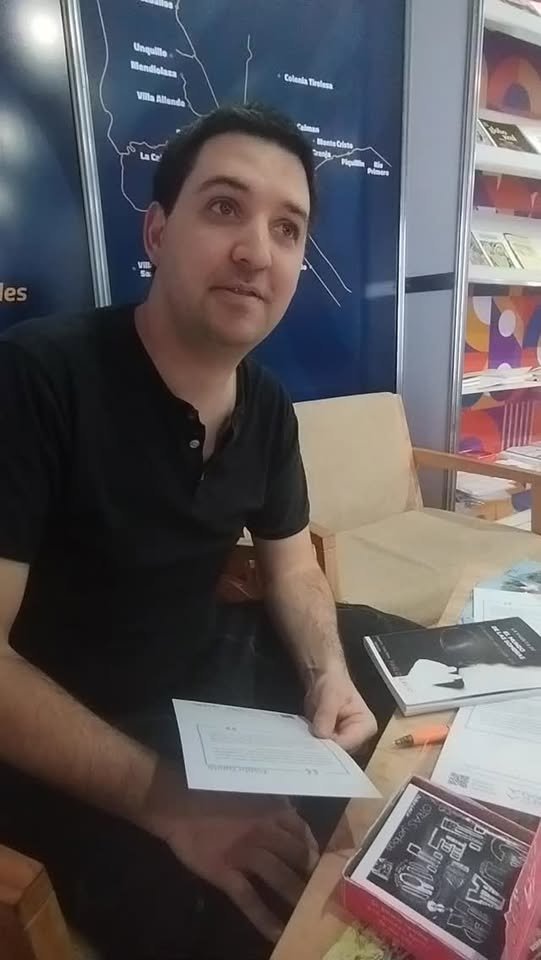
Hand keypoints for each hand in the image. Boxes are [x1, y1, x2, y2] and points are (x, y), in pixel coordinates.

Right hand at [141, 763, 318, 942]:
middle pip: (296, 856)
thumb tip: (291, 811)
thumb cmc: (212, 790)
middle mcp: (263, 831)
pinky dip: (264, 918)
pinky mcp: (225, 873)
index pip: (302, 831)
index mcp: (270, 809)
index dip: (312, 849)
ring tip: (307, 914)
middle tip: (319, 889)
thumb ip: (270, 801)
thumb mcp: (249, 786)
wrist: (177, 802)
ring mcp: (244, 853)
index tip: (318, 861)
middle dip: (310, 874)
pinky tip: (276, 933)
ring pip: (278, 877)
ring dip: (295, 896)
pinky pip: (249, 899)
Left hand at [305, 665, 377, 752]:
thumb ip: (326, 716)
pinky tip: (304, 741)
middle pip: (340, 752)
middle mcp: (359, 738)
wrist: (324, 679)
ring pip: (331, 754)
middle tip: (306, 745)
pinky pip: (323, 749)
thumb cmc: (333, 683)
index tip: (315, 742)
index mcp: (366, 726)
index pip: (349, 744)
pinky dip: (313, 745)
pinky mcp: (333, 741)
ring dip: (316, 747)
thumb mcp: (330, 696)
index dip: (331, 745)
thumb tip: (321, 734)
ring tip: (304, 741)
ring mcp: (345, 741)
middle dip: (323, 749)